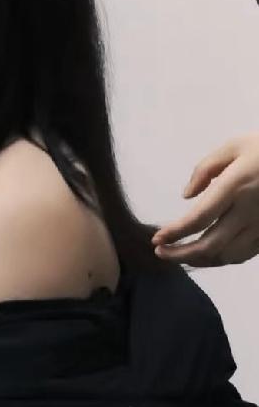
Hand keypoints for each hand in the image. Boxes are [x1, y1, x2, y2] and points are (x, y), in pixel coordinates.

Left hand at [153, 134, 258, 265]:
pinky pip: (245, 255)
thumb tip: (187, 196)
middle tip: (160, 252)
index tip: (156, 238)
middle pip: (210, 245)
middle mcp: (249, 210)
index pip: (199, 218)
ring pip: (227, 256)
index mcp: (236, 186)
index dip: (175, 233)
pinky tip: (207, 254)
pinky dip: (221, 259)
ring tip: (179, 255)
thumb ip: (205, 169)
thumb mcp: (234, 146)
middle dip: (180, 254)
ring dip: (200, 260)